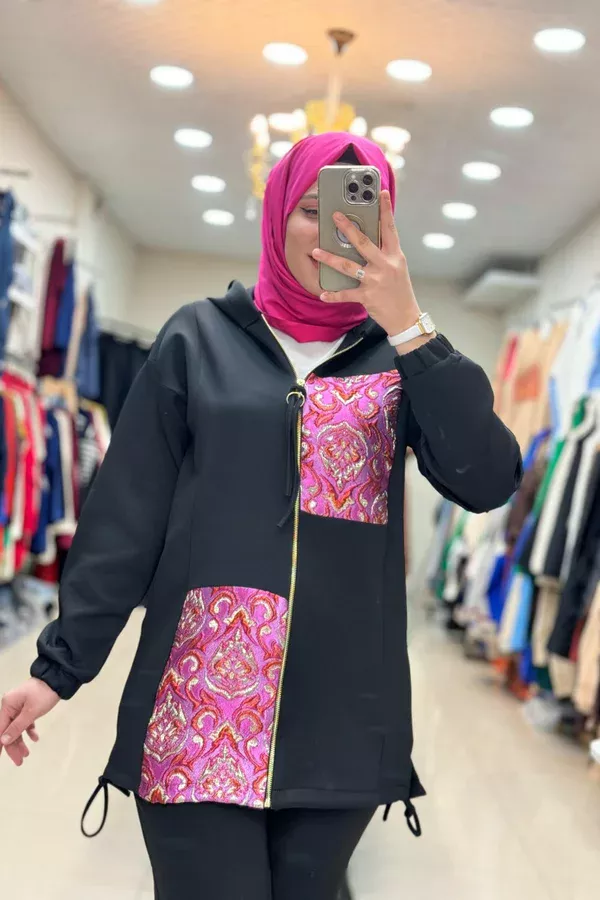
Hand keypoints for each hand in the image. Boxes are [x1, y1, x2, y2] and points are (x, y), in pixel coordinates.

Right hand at [0, 678, 59, 765]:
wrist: (58, 680)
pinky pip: (25, 723)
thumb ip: (17, 727)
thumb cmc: (44, 694)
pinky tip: (35, 738)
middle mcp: (10, 707)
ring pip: (17, 728)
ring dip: (21, 741)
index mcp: (7, 706)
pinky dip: (29, 731)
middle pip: (8, 730)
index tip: (0, 756)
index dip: (0, 744)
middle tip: (20, 761)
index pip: (0, 729)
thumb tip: (3, 741)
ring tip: (26, 754)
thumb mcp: (31, 712)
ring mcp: (19, 707)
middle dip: (13, 747)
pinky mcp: (28, 707)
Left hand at [312, 190, 426, 342]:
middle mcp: (385, 265)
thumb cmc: (400, 290)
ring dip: (330, 258)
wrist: (406, 318)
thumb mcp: (397, 267)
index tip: (380, 193)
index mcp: (395, 256)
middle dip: (348, 228)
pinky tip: (323, 294)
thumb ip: (384, 253)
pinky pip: (346, 294)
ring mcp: (375, 281)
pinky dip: (333, 295)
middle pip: (364, 243)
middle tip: (334, 216)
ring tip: (316, 251)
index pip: (390, 228)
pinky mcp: (367, 297)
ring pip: (348, 266)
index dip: (386, 210)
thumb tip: (366, 237)